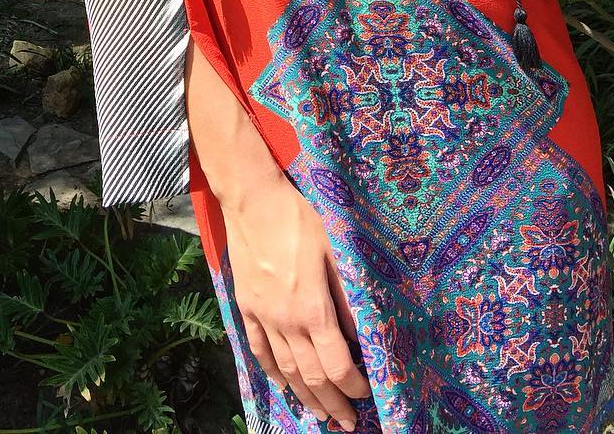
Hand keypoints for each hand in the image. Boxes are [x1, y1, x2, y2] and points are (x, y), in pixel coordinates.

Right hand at [222, 172, 372, 429]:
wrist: (252, 202)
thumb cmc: (299, 220)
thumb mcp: (335, 252)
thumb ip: (348, 297)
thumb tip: (362, 335)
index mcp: (313, 310)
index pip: (337, 364)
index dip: (354, 386)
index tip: (367, 395)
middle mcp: (287, 323)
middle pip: (312, 377)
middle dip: (333, 404)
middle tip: (348, 424)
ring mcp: (263, 317)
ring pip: (286, 371)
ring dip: (306, 398)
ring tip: (321, 416)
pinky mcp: (247, 307)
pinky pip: (259, 350)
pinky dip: (272, 372)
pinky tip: (282, 385)